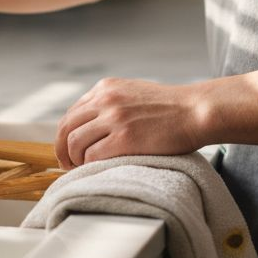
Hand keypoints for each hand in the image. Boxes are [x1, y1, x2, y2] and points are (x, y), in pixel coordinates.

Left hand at [54, 77, 208, 169]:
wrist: (196, 110)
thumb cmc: (170, 107)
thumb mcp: (133, 93)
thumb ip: (111, 103)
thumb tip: (92, 125)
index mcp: (105, 88)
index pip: (71, 113)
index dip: (64, 134)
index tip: (67, 149)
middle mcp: (105, 99)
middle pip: (66, 127)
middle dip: (61, 149)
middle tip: (66, 164)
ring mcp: (114, 118)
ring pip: (75, 142)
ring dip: (74, 159)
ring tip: (82, 169)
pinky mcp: (125, 138)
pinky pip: (92, 155)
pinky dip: (89, 165)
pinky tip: (96, 169)